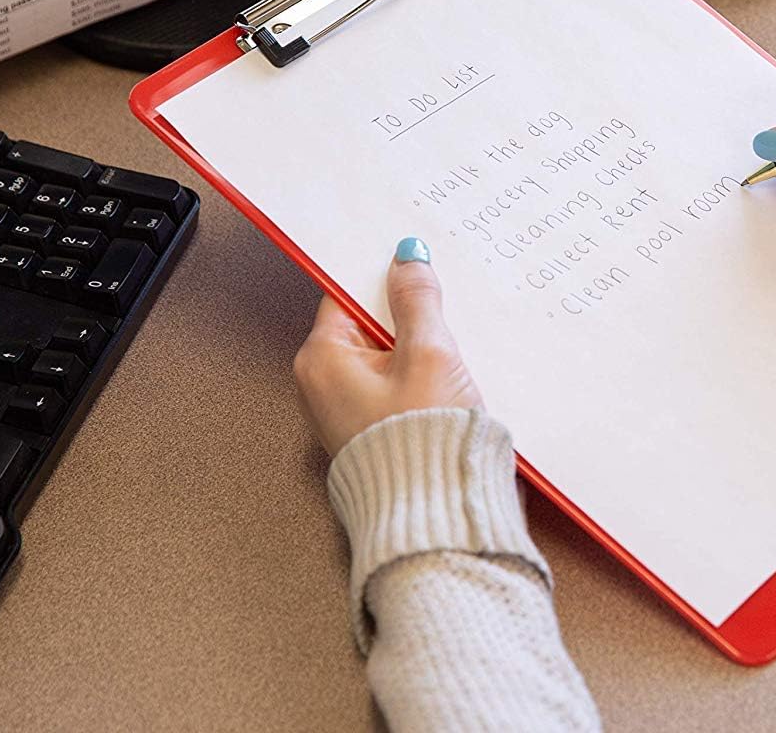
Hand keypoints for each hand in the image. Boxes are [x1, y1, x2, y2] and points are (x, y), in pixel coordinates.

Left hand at [293, 237, 481, 455]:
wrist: (439, 516)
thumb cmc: (422, 443)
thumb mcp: (428, 354)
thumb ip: (417, 300)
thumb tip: (407, 258)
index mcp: (322, 359)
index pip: (345, 294)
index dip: (381, 273)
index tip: (411, 258)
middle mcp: (327, 384)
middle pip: (370, 323)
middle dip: (409, 313)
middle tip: (443, 305)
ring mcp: (353, 410)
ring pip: (391, 354)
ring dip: (423, 346)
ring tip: (451, 351)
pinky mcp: (379, 429)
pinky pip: (400, 384)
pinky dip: (425, 375)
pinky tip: (453, 379)